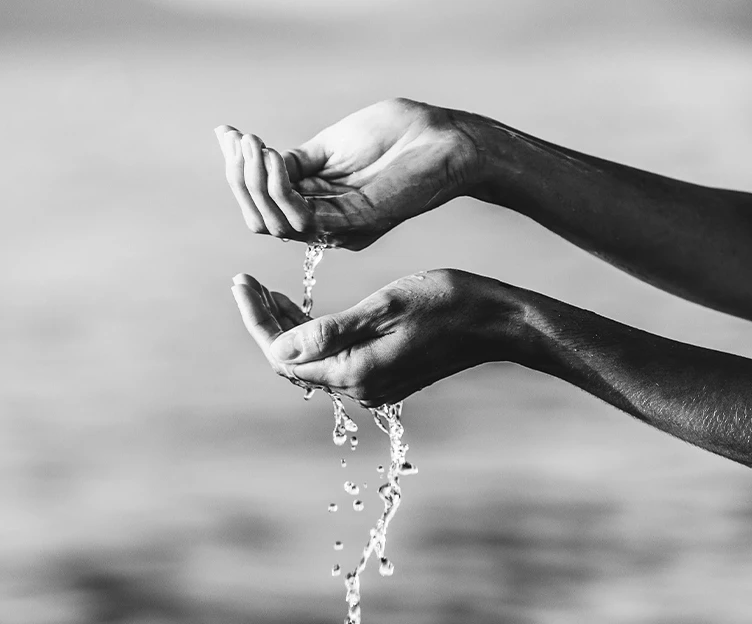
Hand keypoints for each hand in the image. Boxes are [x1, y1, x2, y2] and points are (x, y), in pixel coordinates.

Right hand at [216, 98, 481, 249]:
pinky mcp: (353, 223)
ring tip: (255, 145)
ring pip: (273, 222)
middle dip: (240, 179)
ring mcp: (339, 227)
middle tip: (237, 139)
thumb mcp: (333, 145)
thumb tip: (256, 160)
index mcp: (321, 204)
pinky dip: (278, 188)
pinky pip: (300, 217)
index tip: (226, 133)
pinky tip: (274, 158)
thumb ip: (297, 162)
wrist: (445, 138)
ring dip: (254, 182)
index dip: (240, 171)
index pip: (265, 203)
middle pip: (261, 218)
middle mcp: (325, 223)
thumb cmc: (398, 135)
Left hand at [231, 269, 518, 405]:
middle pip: (292, 361)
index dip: (255, 319)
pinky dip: (312, 335)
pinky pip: (333, 359)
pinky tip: (305, 310)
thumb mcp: (385, 306)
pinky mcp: (383, 375)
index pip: (282, 354)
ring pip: (311, 360)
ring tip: (269, 292)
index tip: (240, 282)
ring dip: (287, 328)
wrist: (495, 321)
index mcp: (354, 371)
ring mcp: (372, 384)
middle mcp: (358, 387)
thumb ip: (329, 333)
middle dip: (266, 322)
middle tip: (247, 281)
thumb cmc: (445, 302)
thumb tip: (277, 350)